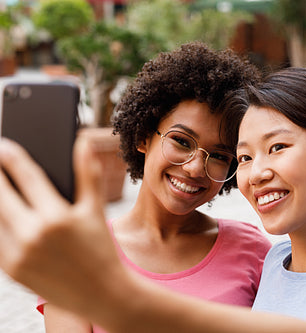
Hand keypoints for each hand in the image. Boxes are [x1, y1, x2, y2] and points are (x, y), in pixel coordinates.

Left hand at [0, 137, 125, 316]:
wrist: (102, 293)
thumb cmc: (101, 249)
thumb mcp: (96, 210)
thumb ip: (88, 173)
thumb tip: (83, 141)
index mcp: (56, 217)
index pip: (26, 177)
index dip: (11, 157)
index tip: (3, 145)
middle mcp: (32, 236)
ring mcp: (17, 255)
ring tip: (0, 189)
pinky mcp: (10, 270)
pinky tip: (3, 213)